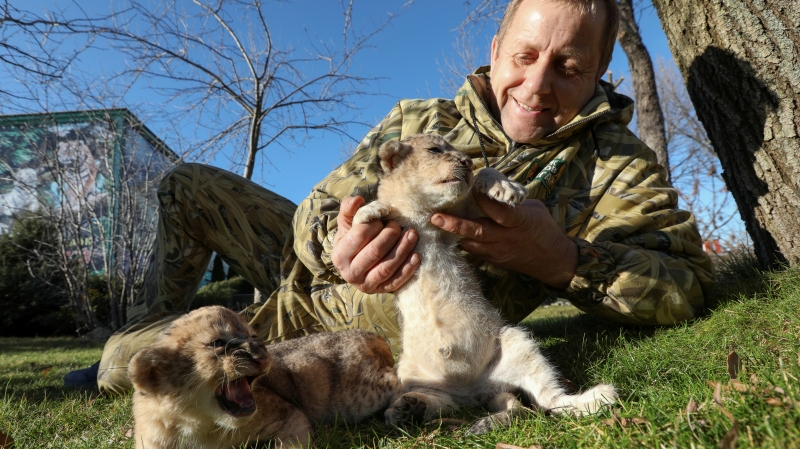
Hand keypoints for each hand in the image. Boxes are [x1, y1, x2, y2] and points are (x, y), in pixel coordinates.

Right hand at [332, 196, 419, 292]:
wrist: (356, 264)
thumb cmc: (353, 239)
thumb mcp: (348, 225)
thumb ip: (349, 209)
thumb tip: (358, 200)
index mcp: (340, 255)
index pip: (359, 236)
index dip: (373, 225)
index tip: (381, 219)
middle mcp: (350, 273)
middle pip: (375, 252)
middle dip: (390, 236)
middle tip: (398, 226)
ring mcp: (367, 285)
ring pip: (387, 268)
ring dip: (403, 250)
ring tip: (412, 235)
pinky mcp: (382, 290)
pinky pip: (397, 281)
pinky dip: (408, 268)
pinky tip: (416, 255)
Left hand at [430, 192, 577, 288]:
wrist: (553, 261)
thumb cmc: (544, 229)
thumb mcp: (533, 209)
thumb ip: (512, 202)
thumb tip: (492, 189)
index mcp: (519, 221)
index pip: (498, 210)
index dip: (483, 199)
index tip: (470, 188)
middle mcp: (506, 237)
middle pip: (477, 231)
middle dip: (455, 224)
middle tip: (435, 217)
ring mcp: (498, 251)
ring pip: (471, 244)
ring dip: (453, 235)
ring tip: (435, 225)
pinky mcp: (494, 260)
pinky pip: (474, 251)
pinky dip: (462, 242)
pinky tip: (449, 235)